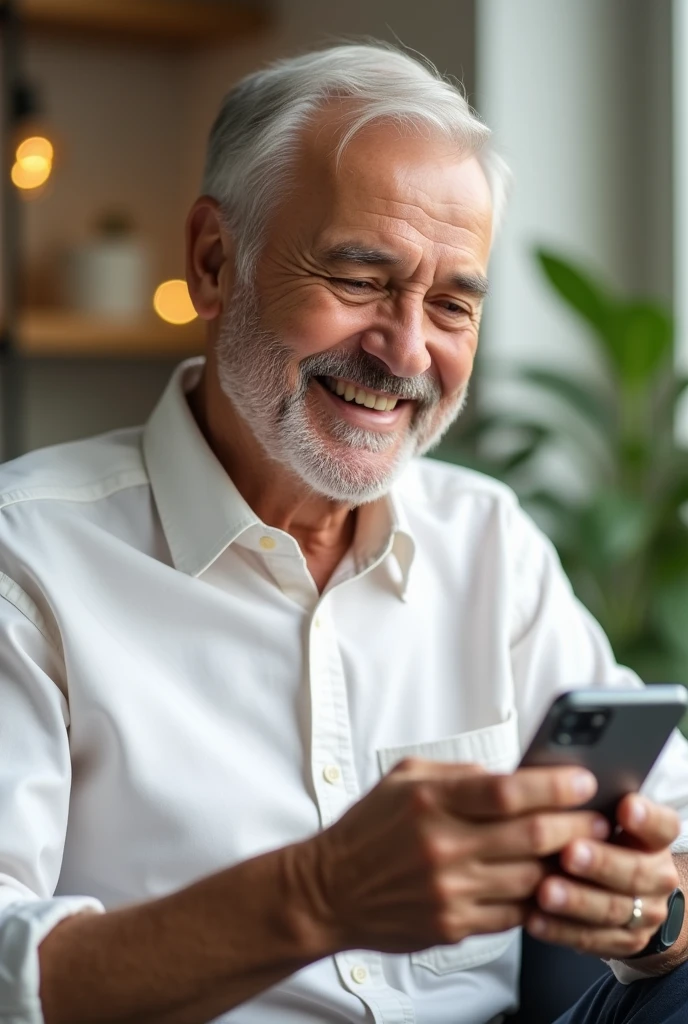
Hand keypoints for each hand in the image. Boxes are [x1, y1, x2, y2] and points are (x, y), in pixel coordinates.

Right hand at [294, 759, 609, 956]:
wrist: (329, 890)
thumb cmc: (368, 829)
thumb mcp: (404, 779)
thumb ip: (457, 772)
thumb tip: (511, 774)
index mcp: (430, 802)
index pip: (508, 791)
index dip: (554, 785)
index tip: (582, 780)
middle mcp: (442, 846)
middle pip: (530, 836)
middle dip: (575, 824)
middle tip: (598, 816)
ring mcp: (449, 891)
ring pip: (530, 878)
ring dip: (564, 863)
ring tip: (583, 849)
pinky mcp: (453, 926)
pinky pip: (512, 913)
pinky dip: (536, 897)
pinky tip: (547, 882)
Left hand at [527, 793, 680, 958]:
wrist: (634, 894)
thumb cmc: (605, 840)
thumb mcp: (607, 817)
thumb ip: (590, 805)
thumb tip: (555, 778)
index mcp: (655, 839)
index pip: (662, 826)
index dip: (646, 818)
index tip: (626, 806)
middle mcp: (657, 876)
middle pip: (634, 872)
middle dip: (600, 862)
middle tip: (569, 852)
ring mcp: (644, 913)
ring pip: (611, 909)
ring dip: (575, 901)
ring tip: (545, 891)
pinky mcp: (623, 942)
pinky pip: (591, 938)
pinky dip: (560, 930)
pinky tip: (535, 919)